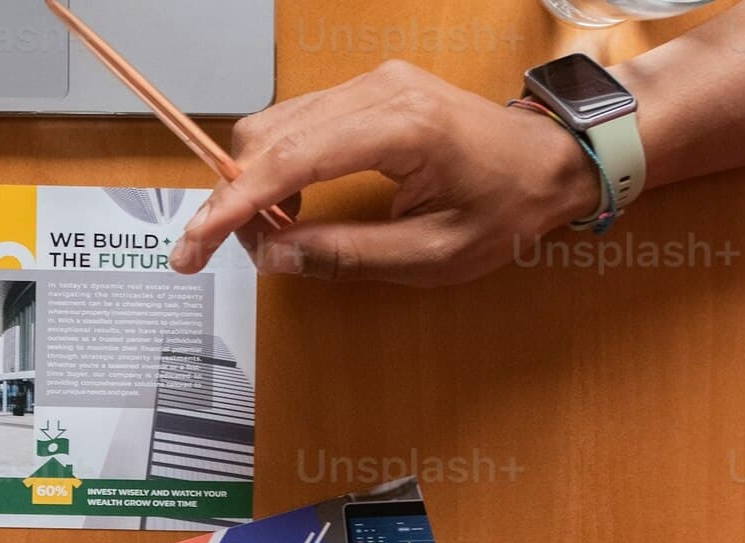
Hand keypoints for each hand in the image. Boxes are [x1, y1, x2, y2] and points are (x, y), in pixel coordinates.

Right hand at [172, 60, 600, 286]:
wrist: (552, 160)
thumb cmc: (506, 207)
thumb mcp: (434, 256)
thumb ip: (348, 256)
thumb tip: (274, 255)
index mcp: (401, 128)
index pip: (289, 162)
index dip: (231, 207)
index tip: (192, 248)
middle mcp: (379, 91)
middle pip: (268, 138)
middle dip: (238, 201)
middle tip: (245, 253)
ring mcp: (372, 84)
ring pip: (274, 127)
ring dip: (255, 185)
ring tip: (276, 233)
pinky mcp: (367, 90)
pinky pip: (296, 123)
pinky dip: (278, 168)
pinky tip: (294, 204)